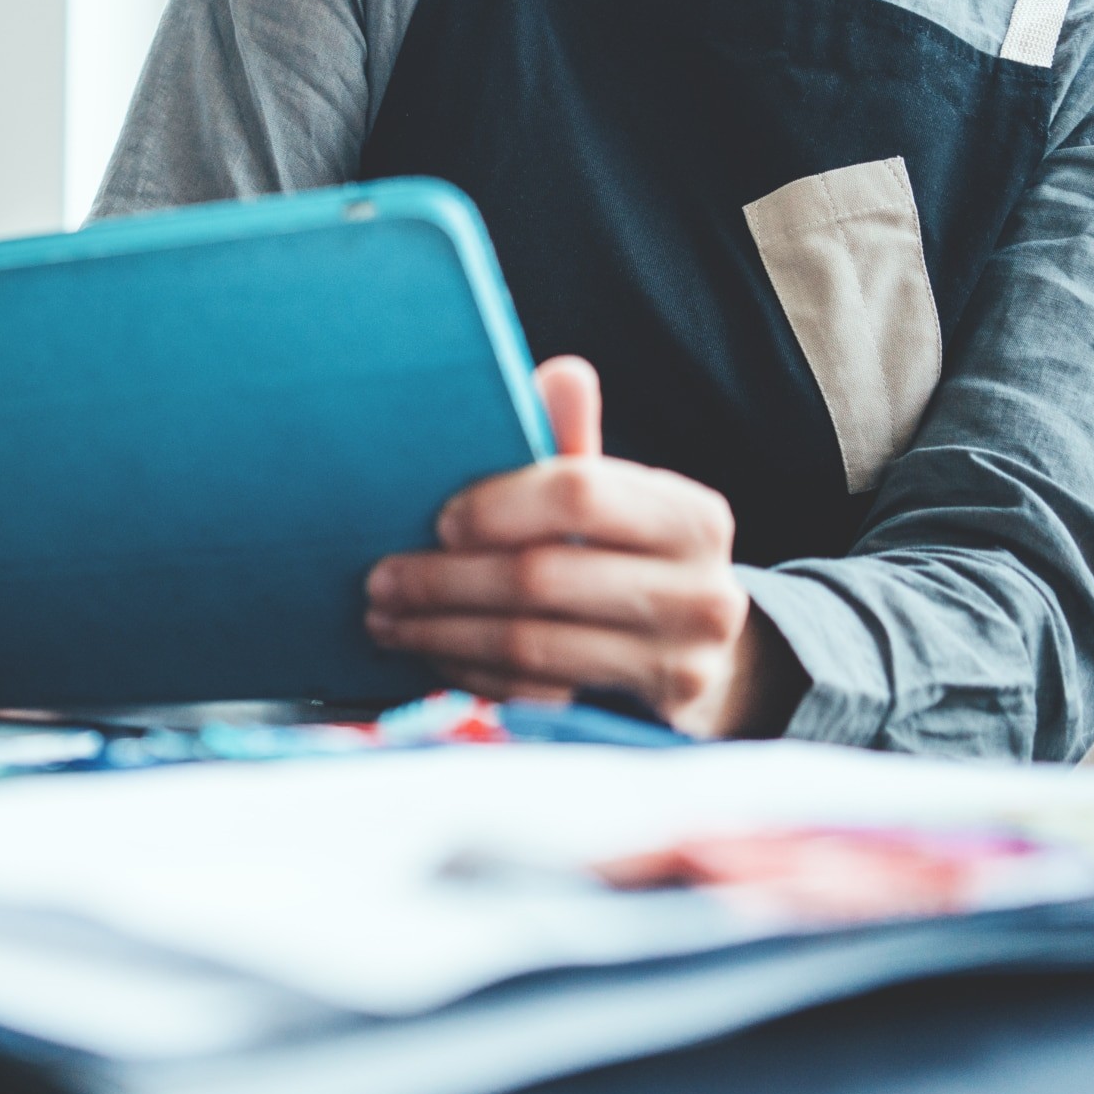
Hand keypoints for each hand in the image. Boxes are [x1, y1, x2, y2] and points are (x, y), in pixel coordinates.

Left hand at [362, 357, 806, 738]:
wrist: (712, 659)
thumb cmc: (636, 559)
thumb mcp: (620, 501)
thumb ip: (577, 443)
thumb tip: (561, 372)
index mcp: (691, 516)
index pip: (579, 494)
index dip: (497, 506)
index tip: (439, 518)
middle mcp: (702, 592)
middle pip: (543, 579)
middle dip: (445, 580)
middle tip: (381, 577)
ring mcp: (679, 664)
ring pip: (531, 646)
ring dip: (442, 632)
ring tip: (387, 618)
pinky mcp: (645, 721)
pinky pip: (537, 697)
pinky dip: (472, 674)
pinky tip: (433, 654)